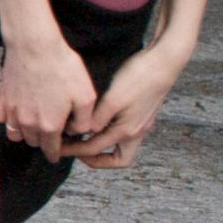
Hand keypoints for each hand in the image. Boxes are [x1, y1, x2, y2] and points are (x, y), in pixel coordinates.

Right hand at [0, 29, 96, 159]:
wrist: (34, 46)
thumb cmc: (62, 68)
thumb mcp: (86, 95)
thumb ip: (84, 120)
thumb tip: (79, 131)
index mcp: (50, 125)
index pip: (51, 149)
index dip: (55, 154)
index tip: (56, 156)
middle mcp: (28, 123)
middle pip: (33, 142)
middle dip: (42, 142)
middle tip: (51, 132)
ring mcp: (13, 110)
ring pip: (15, 134)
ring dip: (24, 134)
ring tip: (33, 126)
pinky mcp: (4, 97)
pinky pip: (2, 118)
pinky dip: (8, 120)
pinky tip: (16, 114)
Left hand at [63, 43, 183, 170]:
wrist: (164, 62)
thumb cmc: (139, 78)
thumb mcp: (113, 99)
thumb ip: (97, 119)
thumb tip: (81, 132)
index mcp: (127, 131)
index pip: (95, 150)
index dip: (74, 151)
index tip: (59, 148)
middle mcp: (138, 132)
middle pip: (119, 159)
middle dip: (97, 160)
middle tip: (77, 151)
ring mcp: (143, 124)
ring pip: (123, 146)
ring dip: (104, 146)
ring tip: (85, 137)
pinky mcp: (144, 114)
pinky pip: (125, 132)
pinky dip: (111, 133)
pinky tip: (99, 121)